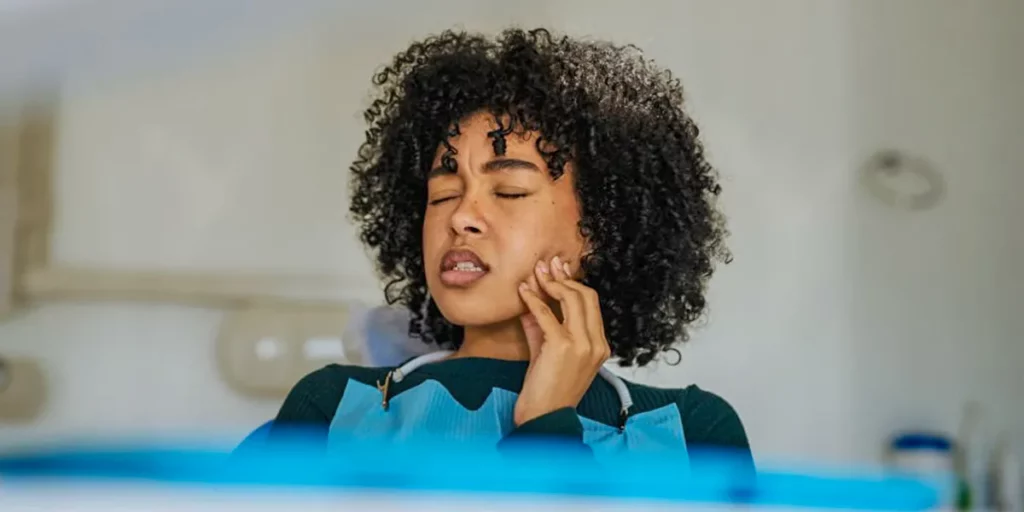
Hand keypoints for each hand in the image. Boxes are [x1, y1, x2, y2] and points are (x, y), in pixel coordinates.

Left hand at [513, 256, 610, 426]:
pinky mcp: (563, 347)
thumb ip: (542, 325)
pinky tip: (522, 291)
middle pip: (586, 296)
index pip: (592, 304)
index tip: (558, 272)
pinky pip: (547, 314)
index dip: (574, 284)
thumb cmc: (546, 390)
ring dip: (551, 283)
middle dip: (565, 277)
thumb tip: (530, 298)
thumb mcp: (547, 352)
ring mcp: (583, 345)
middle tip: (548, 265)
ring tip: (536, 273)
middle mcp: (596, 344)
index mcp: (600, 346)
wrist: (543, 418)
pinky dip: (533, 299)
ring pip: (572, 299)